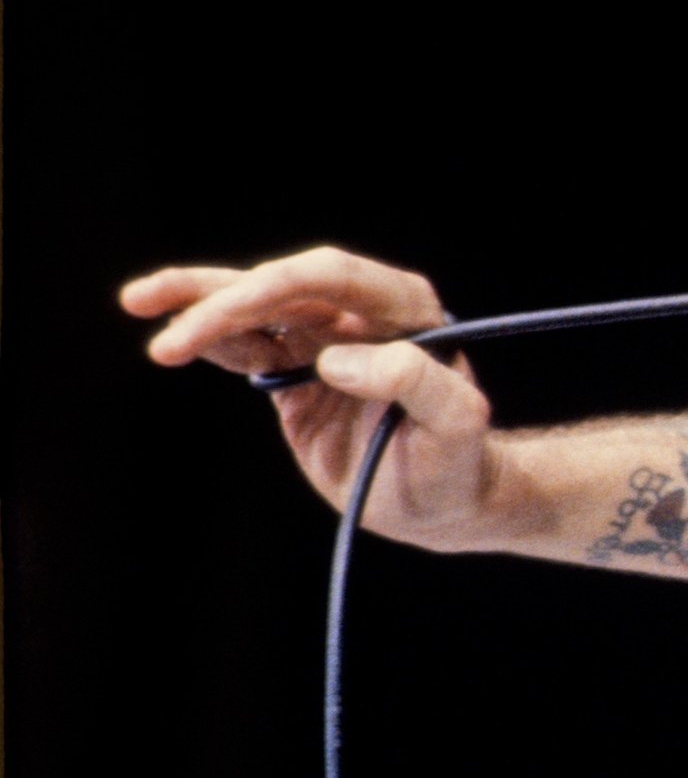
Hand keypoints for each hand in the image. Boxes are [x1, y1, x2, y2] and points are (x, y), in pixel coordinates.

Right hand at [120, 248, 506, 548]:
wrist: (444, 502)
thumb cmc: (459, 464)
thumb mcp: (456, 428)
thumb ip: (416, 383)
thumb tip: (336, 357)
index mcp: (407, 310)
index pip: (334, 275)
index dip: (279, 286)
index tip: (235, 314)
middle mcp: (363, 314)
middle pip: (283, 286)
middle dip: (223, 299)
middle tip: (170, 336)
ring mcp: (326, 341)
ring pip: (256, 309)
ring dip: (200, 306)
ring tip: (139, 303)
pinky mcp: (298, 373)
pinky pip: (248, 345)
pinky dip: (211, 339)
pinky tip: (173, 340)